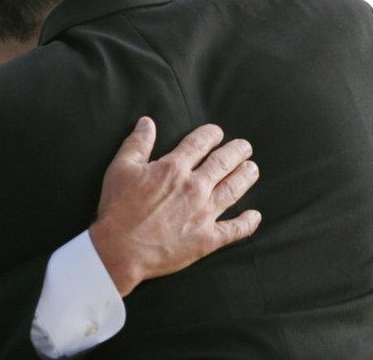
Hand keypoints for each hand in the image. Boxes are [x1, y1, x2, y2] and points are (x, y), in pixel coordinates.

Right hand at [89, 117, 260, 295]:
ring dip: (246, 177)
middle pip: (223, 163)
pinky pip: (234, 230)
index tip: (217, 132)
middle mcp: (194, 187)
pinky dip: (248, 223)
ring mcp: (203, 213)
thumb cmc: (117, 209)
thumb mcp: (121, 169)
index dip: (211, 134)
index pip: (199, 143)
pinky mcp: (207, 239)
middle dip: (237, 152)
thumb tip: (147, 122)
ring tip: (253, 169)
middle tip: (245, 147)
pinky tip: (255, 216)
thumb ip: (137, 143)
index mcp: (173, 168)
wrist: (120, 250)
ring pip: (234, 190)